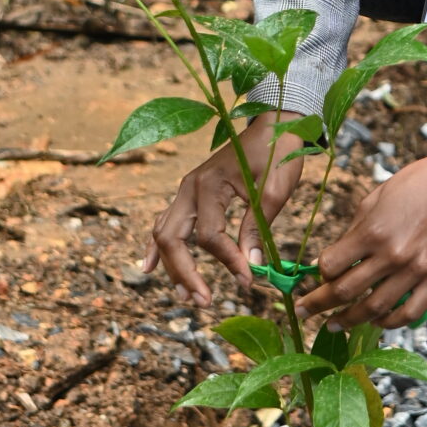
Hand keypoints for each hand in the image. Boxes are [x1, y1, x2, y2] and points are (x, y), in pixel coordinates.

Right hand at [144, 112, 306, 307]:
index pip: (209, 236)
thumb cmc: (277, 153)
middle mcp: (189, 187)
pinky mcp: (190, 194)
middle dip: (185, 273)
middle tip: (204, 302)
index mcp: (209, 184)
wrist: (273, 124)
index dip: (227, 262)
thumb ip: (256, 228)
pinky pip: (165, 223)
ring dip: (172, 266)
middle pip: (173, 238)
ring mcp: (186, 190)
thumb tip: (251, 266)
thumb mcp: (274, 191)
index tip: (248, 281)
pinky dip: (157, 247)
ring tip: (186, 295)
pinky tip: (149, 268)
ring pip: (165, 233)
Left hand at [297, 135, 426, 328]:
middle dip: (318, 305)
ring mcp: (416, 270)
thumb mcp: (374, 200)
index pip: (331, 266)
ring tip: (335, 325)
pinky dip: (389, 323)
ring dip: (349, 321)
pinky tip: (376, 321)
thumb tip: (331, 261)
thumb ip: (353, 234)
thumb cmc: (413, 184)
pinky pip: (409, 313)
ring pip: (374, 309)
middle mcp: (392, 254)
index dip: (319, 275)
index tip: (317, 277)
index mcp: (372, 232)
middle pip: (345, 292)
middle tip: (303, 312)